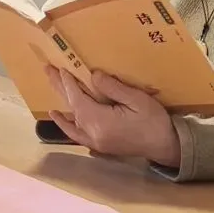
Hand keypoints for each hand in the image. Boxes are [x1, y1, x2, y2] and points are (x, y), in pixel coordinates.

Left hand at [45, 67, 180, 167]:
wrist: (165, 145)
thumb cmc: (153, 120)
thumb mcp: (136, 99)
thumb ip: (113, 88)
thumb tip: (93, 76)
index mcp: (100, 122)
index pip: (78, 99)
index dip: (68, 83)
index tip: (61, 68)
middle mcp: (92, 133)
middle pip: (72, 107)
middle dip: (60, 87)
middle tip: (48, 70)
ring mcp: (94, 141)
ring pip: (72, 118)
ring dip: (62, 100)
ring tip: (52, 84)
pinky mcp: (99, 145)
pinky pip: (76, 133)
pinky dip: (66, 124)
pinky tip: (58, 116)